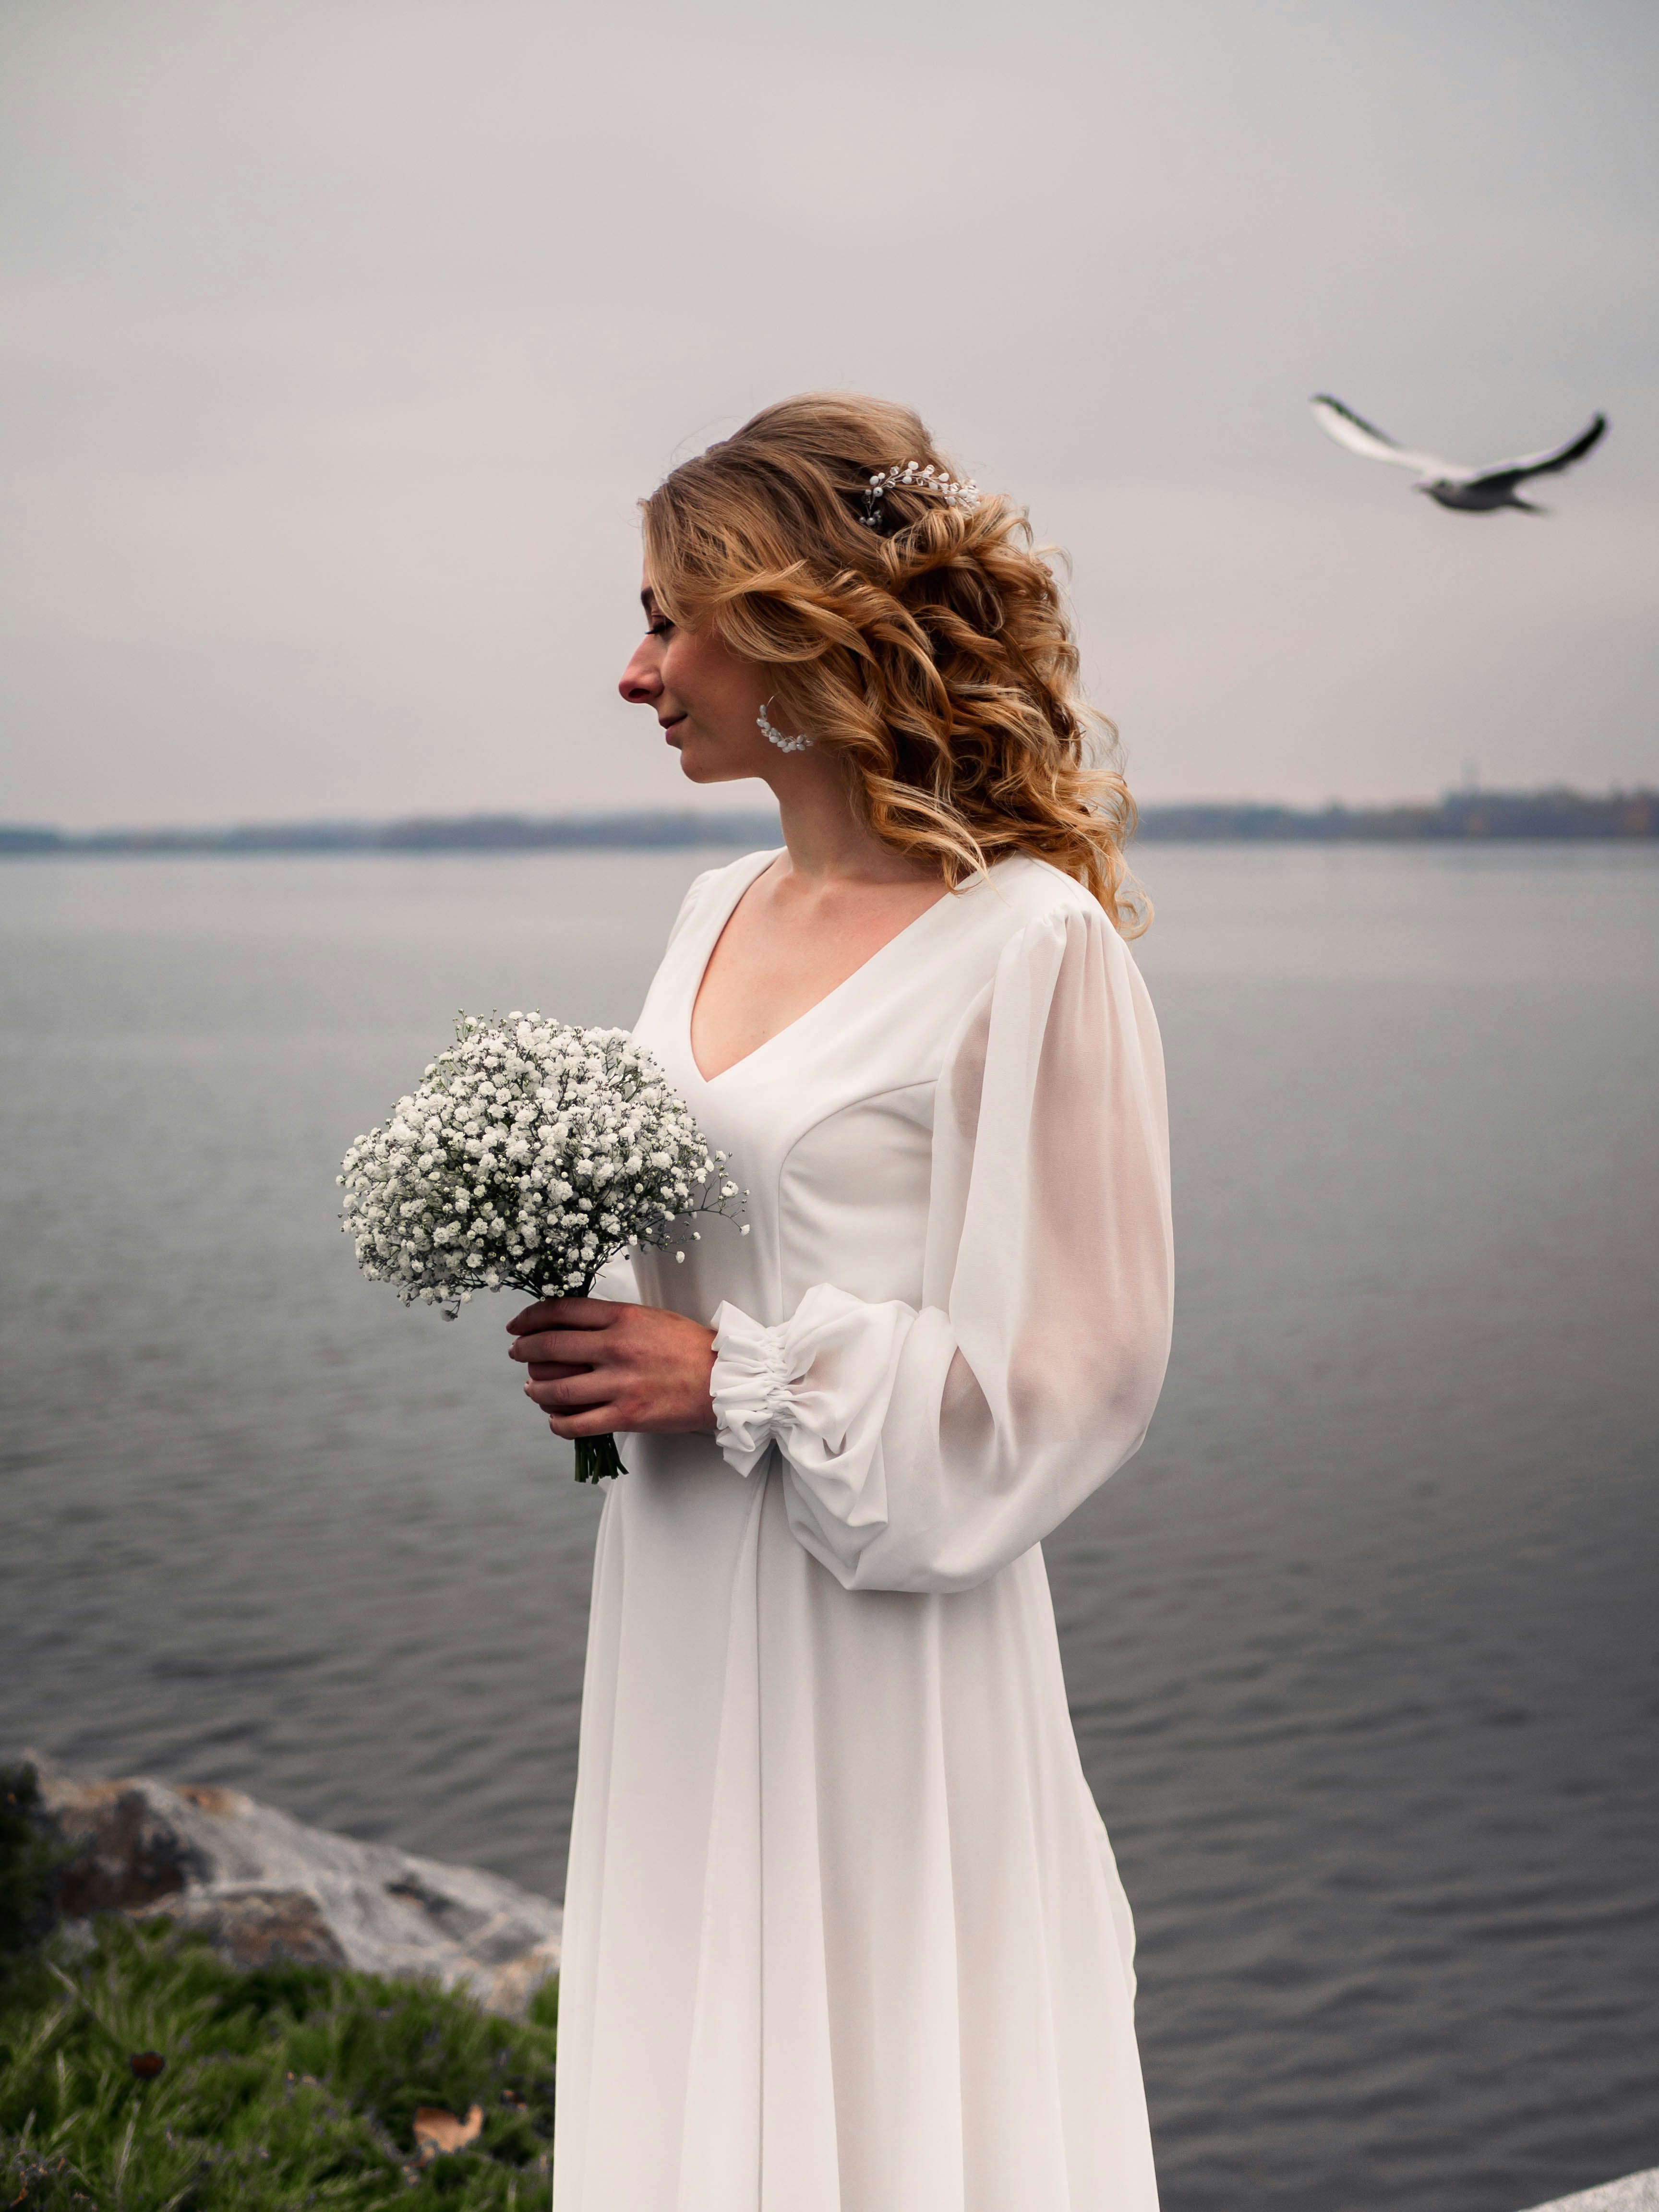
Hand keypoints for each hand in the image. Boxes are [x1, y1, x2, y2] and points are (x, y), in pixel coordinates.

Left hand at [506, 1298, 717, 1439]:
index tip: (518, 1324)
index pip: (561, 1311)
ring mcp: (621, 1384)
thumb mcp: (650, 1317)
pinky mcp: (627, 1416)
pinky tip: (556, 1419)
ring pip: (557, 1389)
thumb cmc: (690, 1347)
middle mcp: (617, 1348)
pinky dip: (558, 1422)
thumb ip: (612, 1320)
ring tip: (533, 1389)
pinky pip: (577, 1424)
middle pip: (550, 1347)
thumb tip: (572, 1327)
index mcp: (623, 1317)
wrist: (727, 1379)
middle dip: (524, 1351)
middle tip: (517, 1353)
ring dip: (536, 1389)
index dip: (530, 1317)